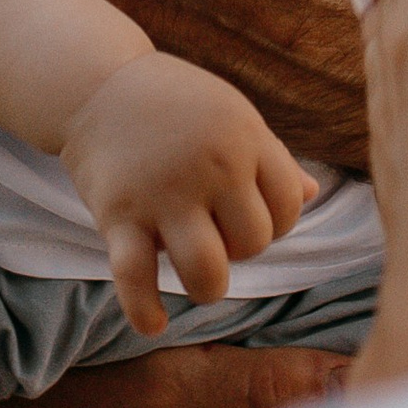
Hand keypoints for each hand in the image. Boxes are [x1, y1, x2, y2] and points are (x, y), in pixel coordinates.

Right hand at [60, 52, 321, 335]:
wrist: (96, 84)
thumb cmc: (175, 103)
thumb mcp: (232, 116)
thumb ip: (271, 157)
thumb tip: (312, 194)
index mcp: (244, 139)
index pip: (287, 207)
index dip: (277, 223)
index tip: (248, 217)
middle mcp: (210, 167)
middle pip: (252, 243)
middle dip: (240, 251)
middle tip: (217, 236)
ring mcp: (163, 193)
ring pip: (206, 270)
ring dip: (208, 288)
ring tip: (200, 280)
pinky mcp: (119, 214)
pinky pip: (134, 276)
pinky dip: (144, 309)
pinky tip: (154, 323)